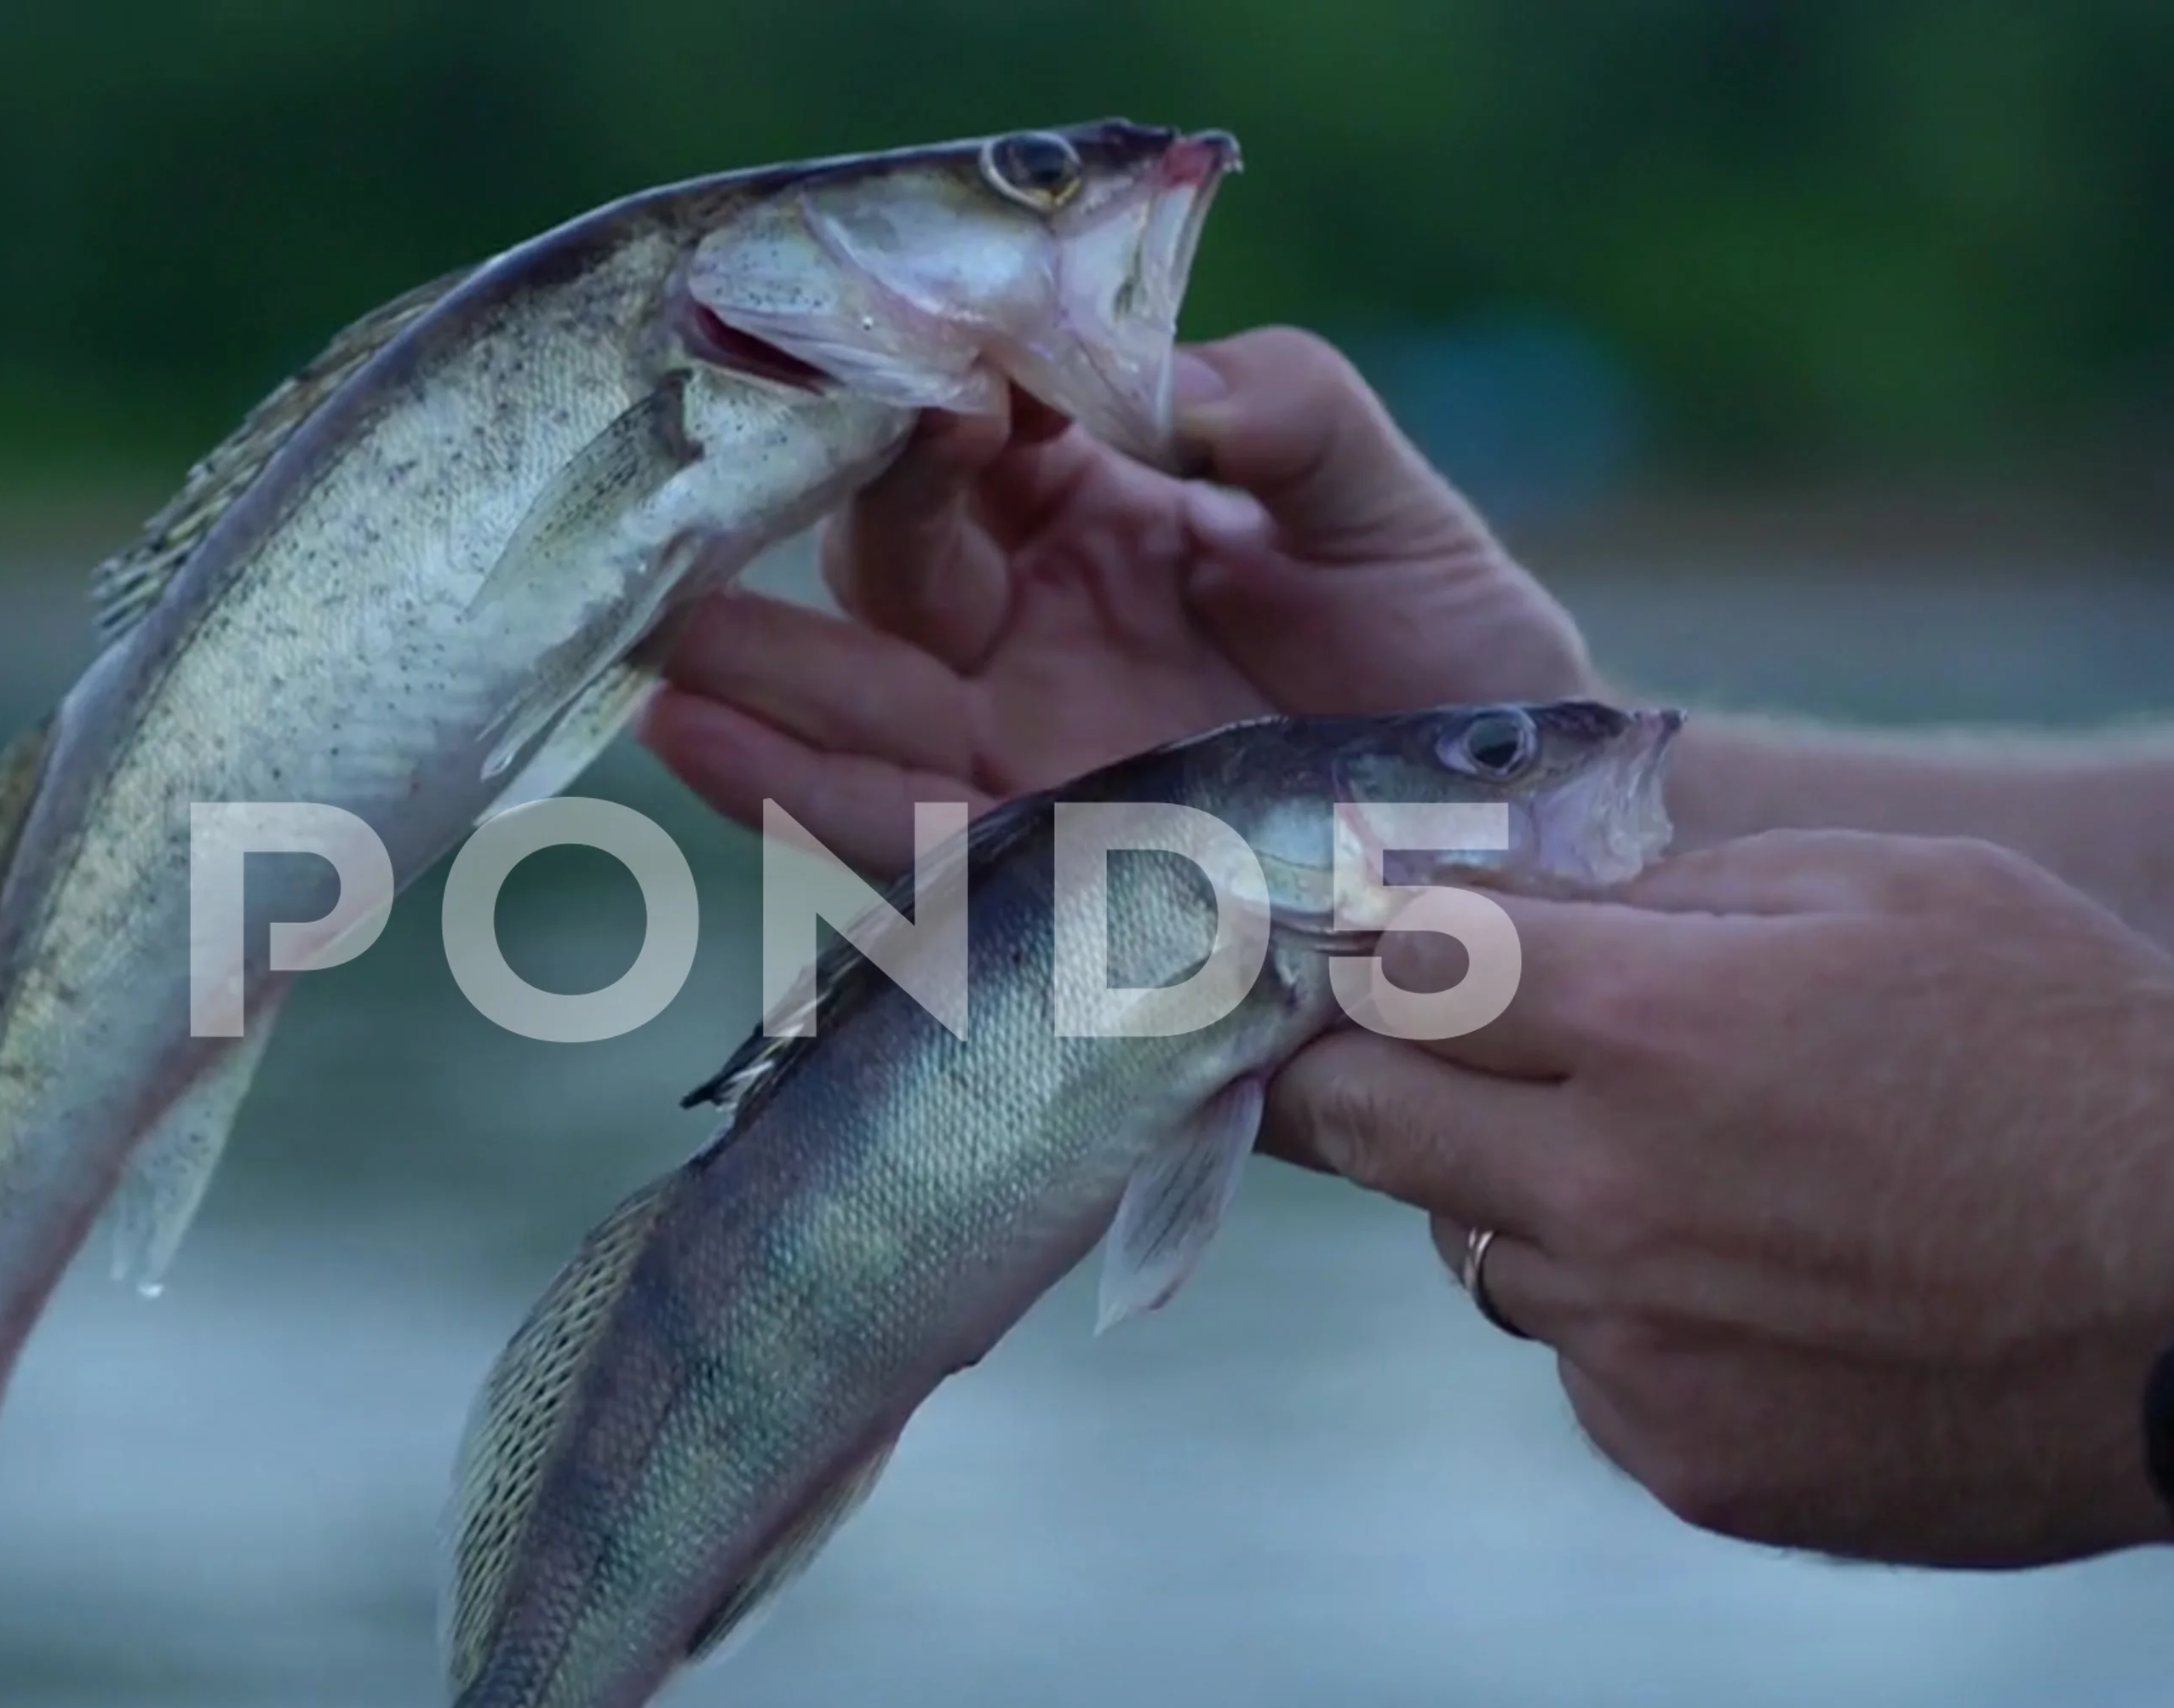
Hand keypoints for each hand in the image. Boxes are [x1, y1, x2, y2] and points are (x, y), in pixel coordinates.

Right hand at [644, 327, 1596, 877]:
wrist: (1531, 874)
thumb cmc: (1462, 679)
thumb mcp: (1393, 518)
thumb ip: (1289, 415)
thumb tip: (1152, 365)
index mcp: (1100, 513)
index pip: (971, 431)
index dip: (931, 393)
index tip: (933, 379)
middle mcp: (1031, 629)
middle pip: (881, 560)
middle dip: (788, 523)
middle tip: (703, 485)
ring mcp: (1020, 754)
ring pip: (852, 699)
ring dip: (743, 668)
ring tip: (642, 631)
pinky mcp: (1033, 876)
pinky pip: (893, 831)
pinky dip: (790, 791)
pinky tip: (693, 742)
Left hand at [1270, 830, 2173, 1567]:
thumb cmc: (2085, 1056)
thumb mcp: (1898, 886)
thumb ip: (1681, 891)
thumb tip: (1525, 906)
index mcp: (1652, 1026)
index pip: (1392, 965)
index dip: (1361, 942)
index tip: (1358, 942)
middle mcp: (1609, 1195)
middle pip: (1354, 1119)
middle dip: (1357, 1070)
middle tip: (1403, 1048)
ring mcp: (1639, 1346)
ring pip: (1471, 1249)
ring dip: (1523, 1202)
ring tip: (1685, 1174)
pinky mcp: (1685, 1458)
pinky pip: (1582, 1363)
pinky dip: (1632, 1318)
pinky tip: (1764, 1290)